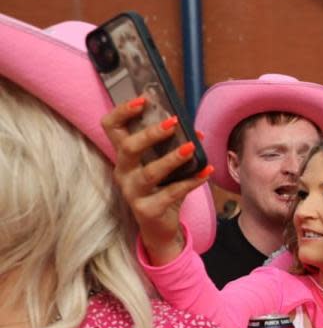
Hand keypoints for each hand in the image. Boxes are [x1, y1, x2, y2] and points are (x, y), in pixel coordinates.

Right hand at [101, 98, 211, 264]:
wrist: (159, 228)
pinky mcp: (147, 210)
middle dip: (150, 134)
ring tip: (191, 148)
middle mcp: (123, 172)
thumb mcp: (167, 167)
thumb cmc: (161, 190)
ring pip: (149, 173)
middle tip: (173, 122)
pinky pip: (171, 194)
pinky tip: (207, 171)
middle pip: (127, 148)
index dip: (122, 112)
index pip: (110, 128)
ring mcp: (133, 192)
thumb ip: (177, 147)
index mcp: (124, 156)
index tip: (143, 99)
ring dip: (171, 159)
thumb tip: (197, 131)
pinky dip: (191, 181)